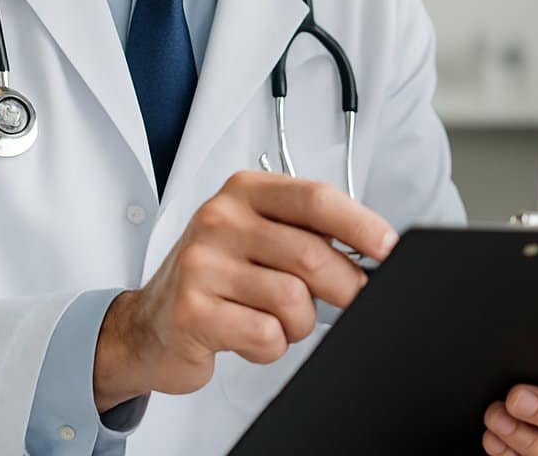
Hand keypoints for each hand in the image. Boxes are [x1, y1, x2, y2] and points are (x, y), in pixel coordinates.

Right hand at [92, 172, 396, 410]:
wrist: (147, 324)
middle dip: (346, 286)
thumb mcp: (257, 235)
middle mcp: (220, 220)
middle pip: (311, 253)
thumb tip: (375, 249)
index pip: (316, 198)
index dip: (362, 225)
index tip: (390, 248)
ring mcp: (202, 265)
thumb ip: (307, 231)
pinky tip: (250, 336)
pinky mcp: (193, 312)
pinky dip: (272, 346)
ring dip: (301, 323)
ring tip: (280, 321)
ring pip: (292, 299)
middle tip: (353, 300)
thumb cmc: (217, 277)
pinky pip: (265, 334)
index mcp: (244, 192)